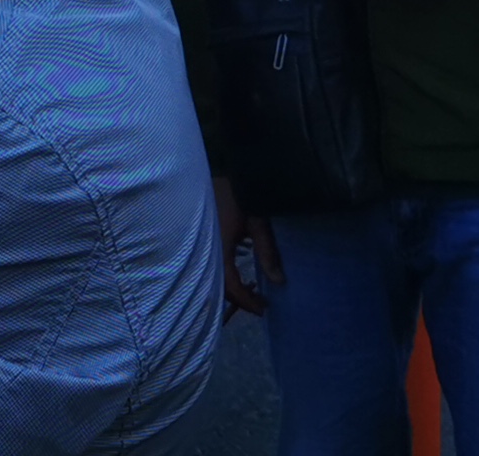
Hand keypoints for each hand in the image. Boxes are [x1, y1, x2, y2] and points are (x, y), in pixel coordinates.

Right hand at [209, 173, 283, 316]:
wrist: (227, 171)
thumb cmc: (241, 194)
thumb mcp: (258, 223)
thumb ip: (267, 252)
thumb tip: (279, 282)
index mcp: (218, 247)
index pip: (230, 286)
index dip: (247, 302)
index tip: (264, 309)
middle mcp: (205, 249)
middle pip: (217, 286)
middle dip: (237, 299)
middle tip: (258, 303)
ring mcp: (200, 244)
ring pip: (211, 276)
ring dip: (229, 287)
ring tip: (250, 291)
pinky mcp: (199, 239)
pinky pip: (208, 265)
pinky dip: (222, 275)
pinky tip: (236, 273)